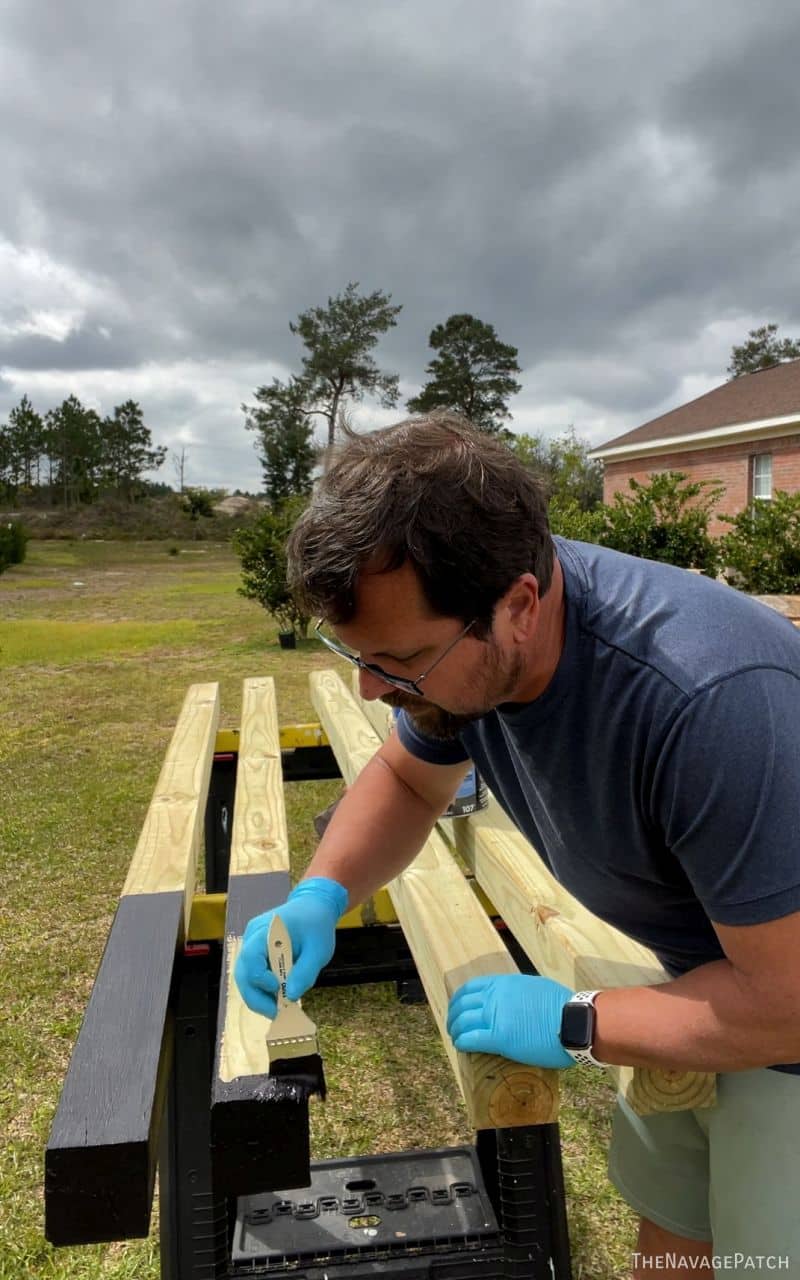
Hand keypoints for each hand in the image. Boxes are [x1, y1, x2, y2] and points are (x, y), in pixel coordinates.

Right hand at [234, 877, 347, 1017]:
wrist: (314, 906)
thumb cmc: (317, 925)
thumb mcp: (319, 950)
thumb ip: (305, 972)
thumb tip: (291, 997)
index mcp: (268, 929)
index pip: (251, 957)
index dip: (261, 978)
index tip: (279, 989)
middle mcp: (253, 936)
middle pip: (243, 971)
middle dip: (256, 997)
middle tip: (275, 1013)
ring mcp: (252, 943)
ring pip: (245, 976)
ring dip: (258, 995)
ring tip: (277, 1008)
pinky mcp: (256, 951)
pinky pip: (253, 973)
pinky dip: (262, 988)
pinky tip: (277, 996)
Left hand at [447, 974, 575, 1068]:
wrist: (575, 1021)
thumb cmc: (562, 1006)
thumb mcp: (534, 987)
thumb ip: (516, 992)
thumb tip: (510, 1000)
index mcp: (504, 983)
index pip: (470, 988)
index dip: (459, 999)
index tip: (458, 1008)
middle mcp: (495, 996)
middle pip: (462, 1005)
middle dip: (454, 1016)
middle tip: (454, 1026)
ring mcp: (496, 1016)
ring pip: (463, 1022)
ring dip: (456, 1031)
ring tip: (456, 1038)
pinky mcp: (500, 1038)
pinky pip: (471, 1039)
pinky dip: (462, 1043)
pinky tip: (462, 1047)